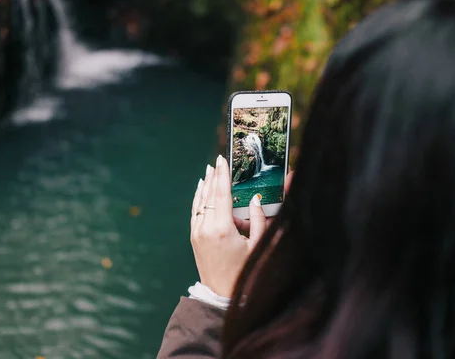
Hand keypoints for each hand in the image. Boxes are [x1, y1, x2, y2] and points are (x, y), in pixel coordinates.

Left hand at [190, 156, 293, 297]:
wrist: (222, 295)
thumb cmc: (244, 272)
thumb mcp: (258, 246)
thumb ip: (259, 221)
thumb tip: (255, 200)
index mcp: (222, 229)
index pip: (221, 194)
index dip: (222, 175)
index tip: (222, 159)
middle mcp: (205, 228)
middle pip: (209, 195)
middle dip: (213, 176)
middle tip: (217, 160)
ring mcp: (197, 233)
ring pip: (200, 202)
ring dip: (205, 185)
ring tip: (209, 170)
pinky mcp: (194, 238)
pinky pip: (195, 212)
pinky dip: (199, 198)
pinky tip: (202, 190)